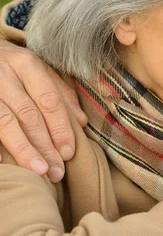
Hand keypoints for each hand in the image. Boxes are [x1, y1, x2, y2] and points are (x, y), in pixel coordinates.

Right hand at [0, 40, 87, 181]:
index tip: (68, 152)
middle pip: (29, 115)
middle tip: (57, 171)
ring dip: (24, 151)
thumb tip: (81, 122)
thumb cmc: (10, 65)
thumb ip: (59, 93)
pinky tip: (9, 164)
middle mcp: (4, 73)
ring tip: (39, 172)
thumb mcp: (36, 69)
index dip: (60, 128)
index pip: (49, 101)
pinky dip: (1, 147)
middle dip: (45, 146)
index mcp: (26, 63)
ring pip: (6, 123)